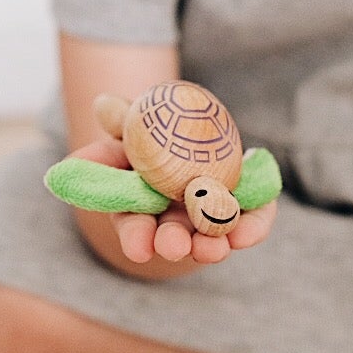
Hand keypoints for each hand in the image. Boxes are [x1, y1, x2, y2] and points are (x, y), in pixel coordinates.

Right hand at [63, 136, 277, 264]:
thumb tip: (101, 104)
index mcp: (140, 208)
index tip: (138, 248)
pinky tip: (247, 232)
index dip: (135, 238)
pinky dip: (250, 228)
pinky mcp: (245, 212)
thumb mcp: (134, 126)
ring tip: (213, 248)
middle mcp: (174, 223)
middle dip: (173, 244)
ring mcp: (209, 221)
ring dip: (211, 246)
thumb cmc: (152, 135)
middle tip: (175, 246)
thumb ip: (119, 121)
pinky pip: (250, 223)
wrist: (197, 135)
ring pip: (210, 238)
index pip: (135, 228)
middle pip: (173, 240)